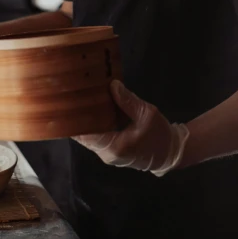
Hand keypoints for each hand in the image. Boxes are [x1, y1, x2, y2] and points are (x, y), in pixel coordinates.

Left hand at [73, 79, 189, 176]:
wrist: (170, 153)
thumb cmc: (159, 135)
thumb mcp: (146, 114)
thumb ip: (127, 100)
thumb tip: (112, 84)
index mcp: (114, 147)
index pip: (85, 134)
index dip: (74, 120)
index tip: (67, 101)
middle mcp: (106, 153)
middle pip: (83, 135)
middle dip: (76, 117)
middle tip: (70, 94)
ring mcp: (107, 154)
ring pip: (88, 136)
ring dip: (84, 120)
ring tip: (77, 98)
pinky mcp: (111, 150)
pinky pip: (96, 136)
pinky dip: (92, 124)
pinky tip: (91, 108)